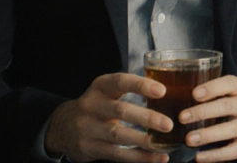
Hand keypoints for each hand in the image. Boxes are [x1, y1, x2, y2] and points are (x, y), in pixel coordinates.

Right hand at [44, 73, 170, 162]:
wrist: (62, 126)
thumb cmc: (98, 106)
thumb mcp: (108, 92)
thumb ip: (132, 90)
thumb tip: (173, 95)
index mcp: (101, 87)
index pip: (121, 81)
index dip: (141, 85)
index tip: (162, 91)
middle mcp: (91, 105)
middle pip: (120, 111)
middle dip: (146, 118)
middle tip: (169, 124)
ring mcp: (87, 128)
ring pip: (118, 135)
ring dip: (144, 141)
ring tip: (165, 145)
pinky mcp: (88, 148)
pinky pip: (116, 154)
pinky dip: (139, 157)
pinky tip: (157, 158)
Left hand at [178, 75, 236, 161]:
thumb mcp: (232, 95)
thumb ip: (214, 94)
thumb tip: (180, 97)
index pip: (230, 83)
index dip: (212, 88)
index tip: (193, 94)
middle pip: (227, 106)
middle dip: (203, 112)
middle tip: (182, 118)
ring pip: (232, 129)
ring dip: (208, 134)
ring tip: (189, 139)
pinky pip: (233, 150)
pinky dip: (215, 154)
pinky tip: (200, 157)